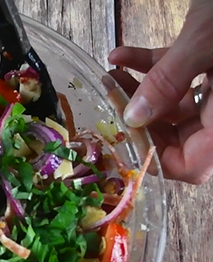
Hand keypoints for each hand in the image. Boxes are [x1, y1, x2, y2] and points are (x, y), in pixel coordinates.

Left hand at [108, 0, 212, 183]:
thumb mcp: (205, 42)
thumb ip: (169, 82)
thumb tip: (134, 118)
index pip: (192, 166)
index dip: (155, 159)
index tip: (123, 137)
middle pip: (178, 138)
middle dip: (137, 118)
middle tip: (111, 102)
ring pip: (174, 105)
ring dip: (139, 91)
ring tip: (111, 75)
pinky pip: (180, 77)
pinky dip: (151, 67)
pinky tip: (121, 53)